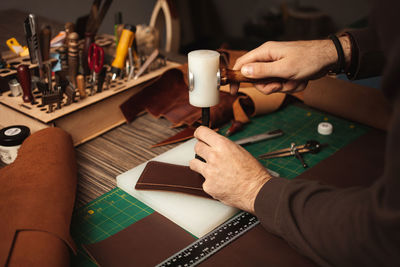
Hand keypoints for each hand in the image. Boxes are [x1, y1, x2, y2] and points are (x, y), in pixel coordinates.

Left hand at [189, 126, 271, 212]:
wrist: (257, 191)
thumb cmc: (253, 172)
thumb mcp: (240, 151)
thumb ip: (224, 147)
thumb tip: (213, 145)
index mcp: (222, 145)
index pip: (201, 132)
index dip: (200, 134)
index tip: (199, 136)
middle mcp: (214, 156)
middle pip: (197, 147)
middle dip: (201, 149)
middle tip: (207, 154)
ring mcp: (209, 172)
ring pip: (194, 163)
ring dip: (200, 164)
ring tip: (212, 169)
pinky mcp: (208, 185)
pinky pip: (203, 180)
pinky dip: (210, 181)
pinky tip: (220, 182)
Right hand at [230, 36, 350, 94]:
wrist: (329, 58)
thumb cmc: (309, 59)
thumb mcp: (284, 68)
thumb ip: (262, 70)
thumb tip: (244, 71)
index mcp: (265, 52)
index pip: (242, 64)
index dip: (236, 77)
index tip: (234, 91)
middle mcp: (269, 58)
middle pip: (257, 79)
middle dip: (270, 86)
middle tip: (280, 84)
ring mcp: (277, 65)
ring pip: (271, 84)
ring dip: (284, 86)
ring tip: (295, 80)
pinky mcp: (285, 71)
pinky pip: (282, 84)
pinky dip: (291, 85)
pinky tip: (300, 79)